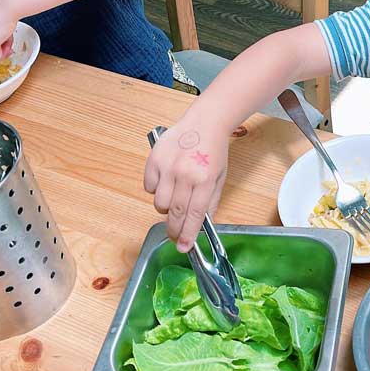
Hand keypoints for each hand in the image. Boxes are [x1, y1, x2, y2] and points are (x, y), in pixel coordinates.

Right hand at [143, 119, 229, 252]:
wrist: (204, 123)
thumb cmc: (214, 151)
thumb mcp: (220, 178)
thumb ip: (210, 202)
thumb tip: (200, 226)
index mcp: (205, 179)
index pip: (194, 215)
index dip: (188, 235)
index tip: (184, 248)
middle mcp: (185, 174)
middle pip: (175, 213)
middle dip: (174, 230)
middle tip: (176, 236)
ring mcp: (168, 166)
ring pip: (159, 203)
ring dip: (166, 208)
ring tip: (175, 197)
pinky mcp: (154, 159)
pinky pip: (149, 187)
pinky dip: (156, 189)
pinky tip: (167, 180)